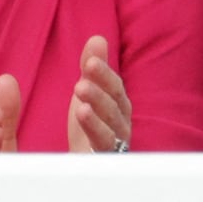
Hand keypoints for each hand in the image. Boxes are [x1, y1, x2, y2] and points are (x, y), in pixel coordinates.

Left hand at [67, 35, 131, 152]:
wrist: (87, 164)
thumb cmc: (92, 125)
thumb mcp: (89, 92)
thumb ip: (93, 68)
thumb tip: (97, 38)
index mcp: (119, 106)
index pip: (115, 87)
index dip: (105, 74)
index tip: (91, 60)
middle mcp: (122, 123)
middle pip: (115, 105)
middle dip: (101, 88)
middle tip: (84, 74)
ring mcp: (116, 143)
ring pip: (111, 124)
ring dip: (97, 107)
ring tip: (80, 90)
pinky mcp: (106, 158)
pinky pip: (103, 144)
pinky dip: (95, 129)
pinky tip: (82, 114)